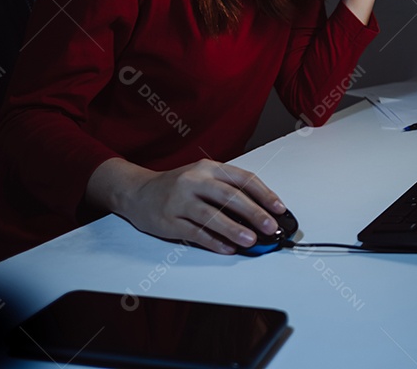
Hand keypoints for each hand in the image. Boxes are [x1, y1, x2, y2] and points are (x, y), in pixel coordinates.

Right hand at [88, 157, 285, 254]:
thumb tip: (260, 212)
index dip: (264, 194)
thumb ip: (228, 190)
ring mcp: (179, 201)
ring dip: (234, 229)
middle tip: (271, 227)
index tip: (279, 208)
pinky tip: (228, 248)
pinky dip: (213, 241)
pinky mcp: (168, 220)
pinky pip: (194, 233)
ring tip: (252, 240)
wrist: (137, 191)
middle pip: (229, 196)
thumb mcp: (202, 177)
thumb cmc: (177, 186)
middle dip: (254, 212)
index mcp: (208, 168)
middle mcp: (194, 181)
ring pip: (211, 215)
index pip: (242, 178)